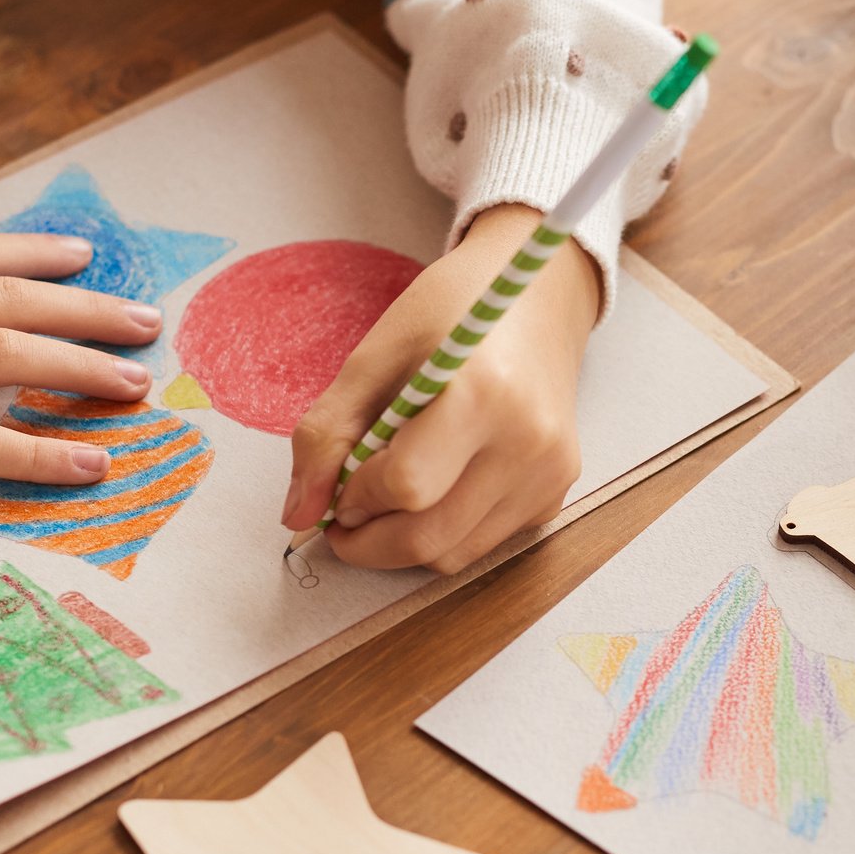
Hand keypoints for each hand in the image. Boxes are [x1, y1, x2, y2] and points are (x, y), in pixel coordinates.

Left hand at [284, 203, 595, 573]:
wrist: (537, 298)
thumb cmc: (452, 312)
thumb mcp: (376, 355)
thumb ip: (328, 433)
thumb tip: (298, 515)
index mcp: (484, 393)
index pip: (406, 486)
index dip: (356, 497)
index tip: (339, 482)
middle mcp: (530, 443)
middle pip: (429, 538)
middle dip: (369, 541)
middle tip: (344, 515)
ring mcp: (549, 475)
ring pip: (453, 555)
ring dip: (403, 543)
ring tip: (385, 499)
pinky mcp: (556, 493)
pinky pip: (482, 544)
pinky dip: (444, 533)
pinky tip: (436, 487)